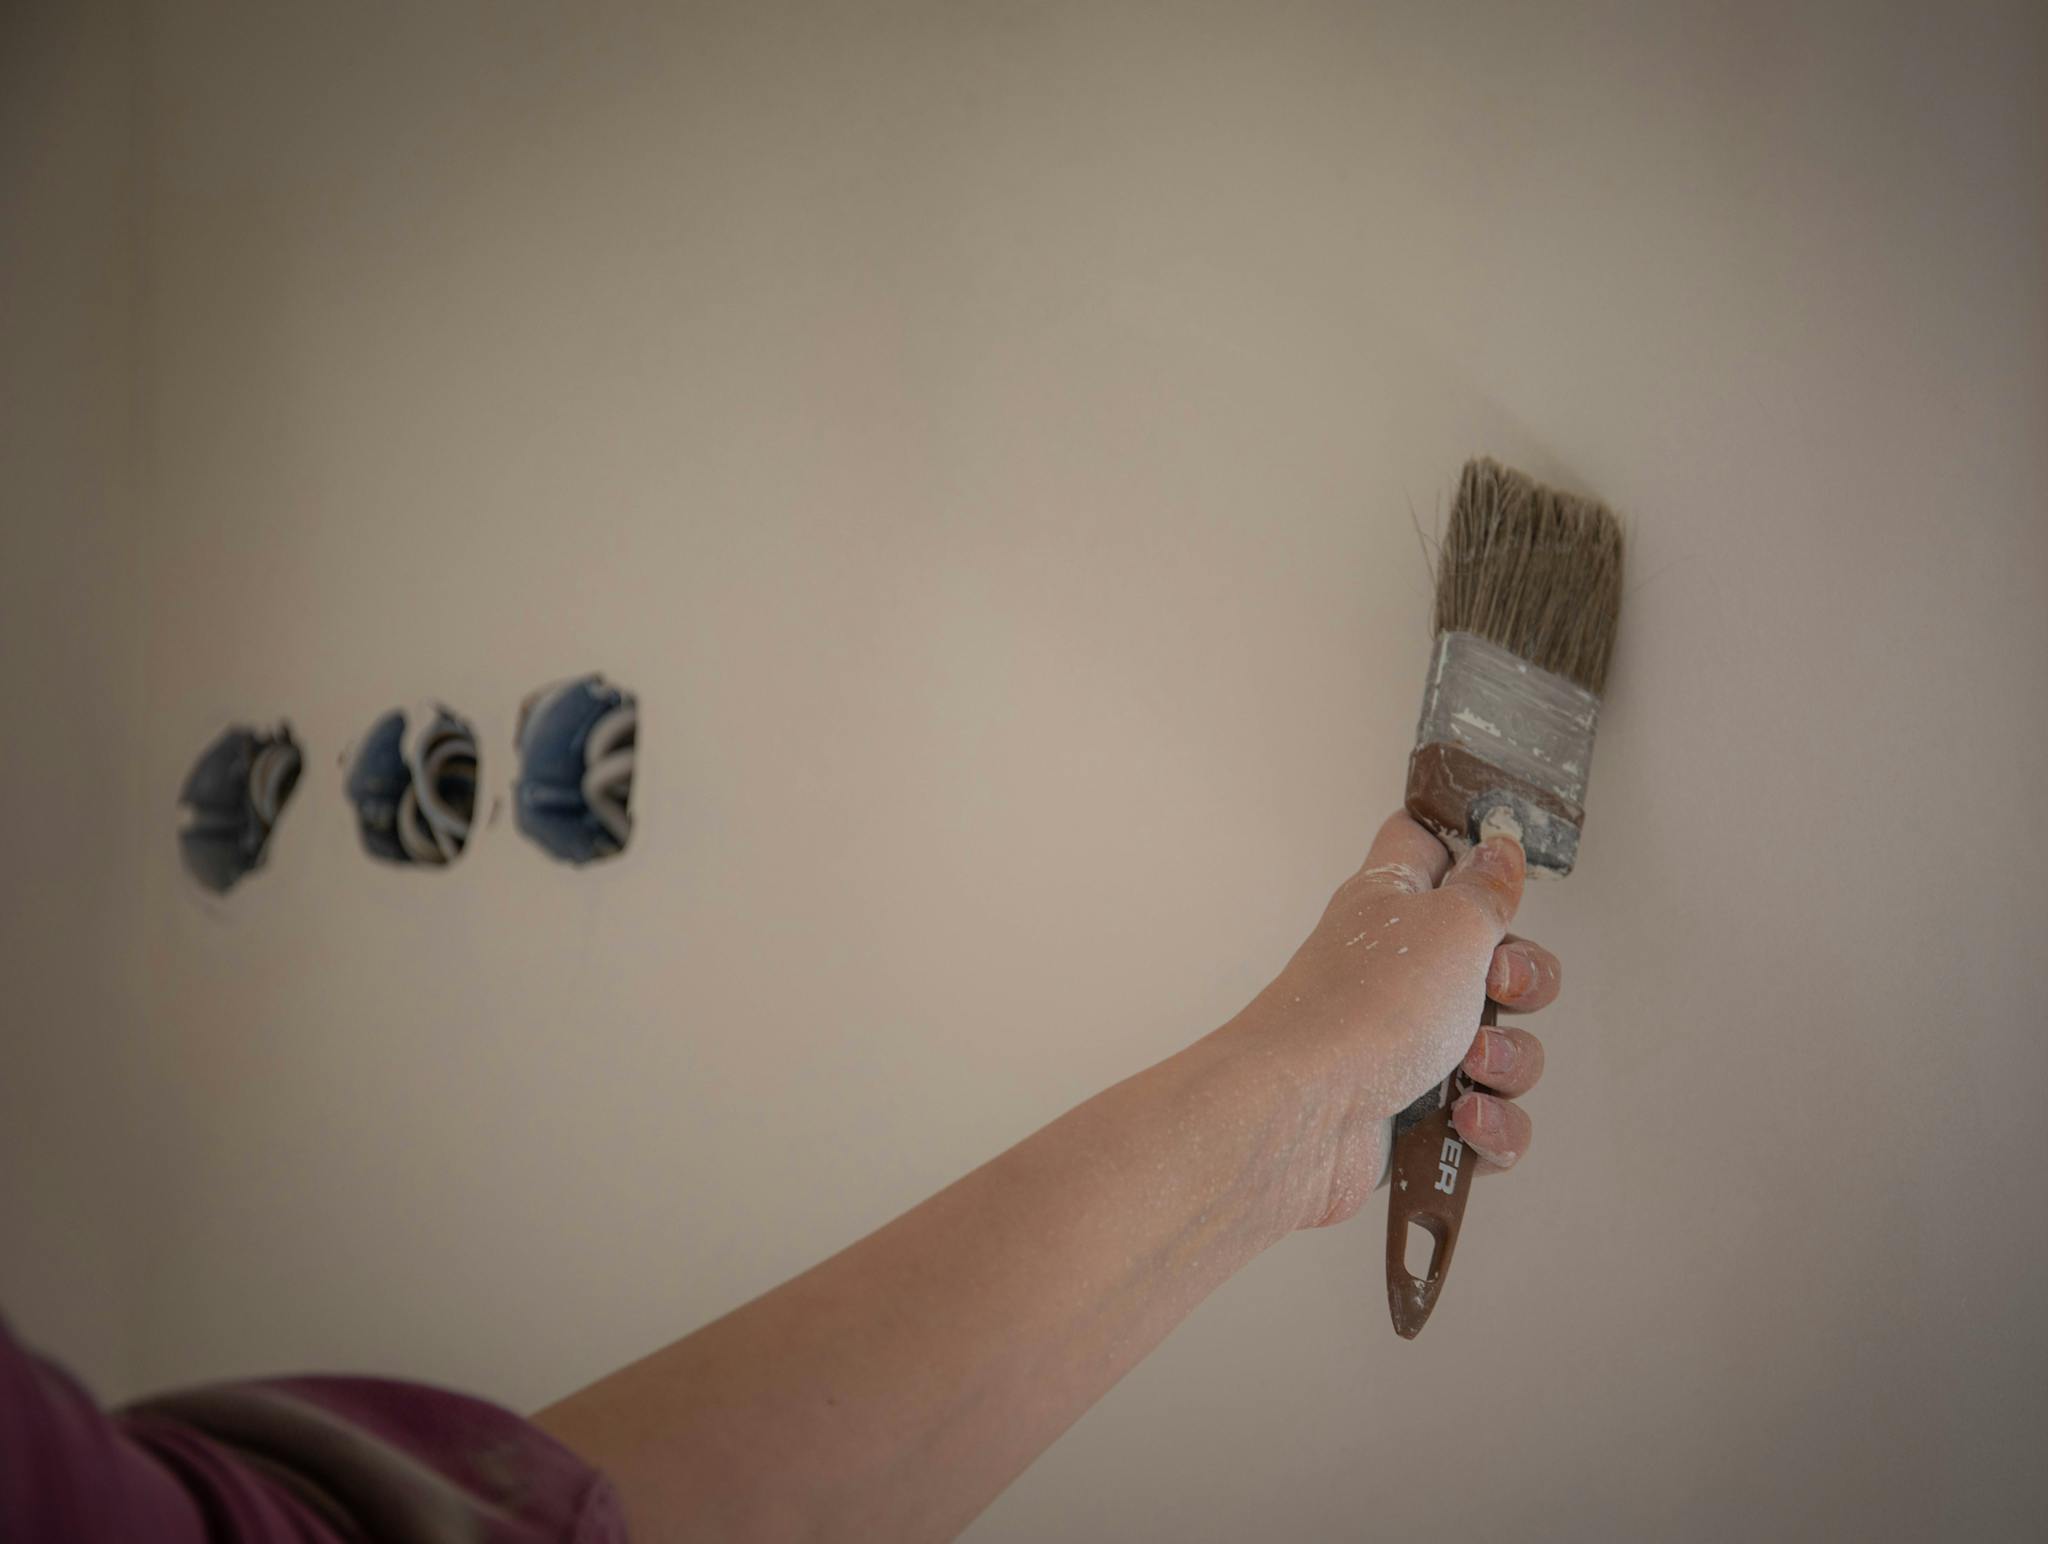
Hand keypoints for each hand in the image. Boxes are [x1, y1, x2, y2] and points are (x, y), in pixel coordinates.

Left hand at [1220, 810, 1556, 1229]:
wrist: (1305, 1115)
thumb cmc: (1366, 1006)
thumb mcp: (1447, 925)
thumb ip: (1485, 889)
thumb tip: (1500, 847)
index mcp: (1392, 906)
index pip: (1423, 846)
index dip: (1464, 844)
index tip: (1500, 863)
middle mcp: (1397, 971)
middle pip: (1493, 960)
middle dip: (1523, 980)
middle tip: (1498, 985)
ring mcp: (1404, 1045)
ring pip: (1498, 1045)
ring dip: (1507, 1059)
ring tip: (1470, 1065)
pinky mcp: (1413, 1114)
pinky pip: (1485, 1117)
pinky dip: (1490, 1124)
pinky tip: (1464, 1121)